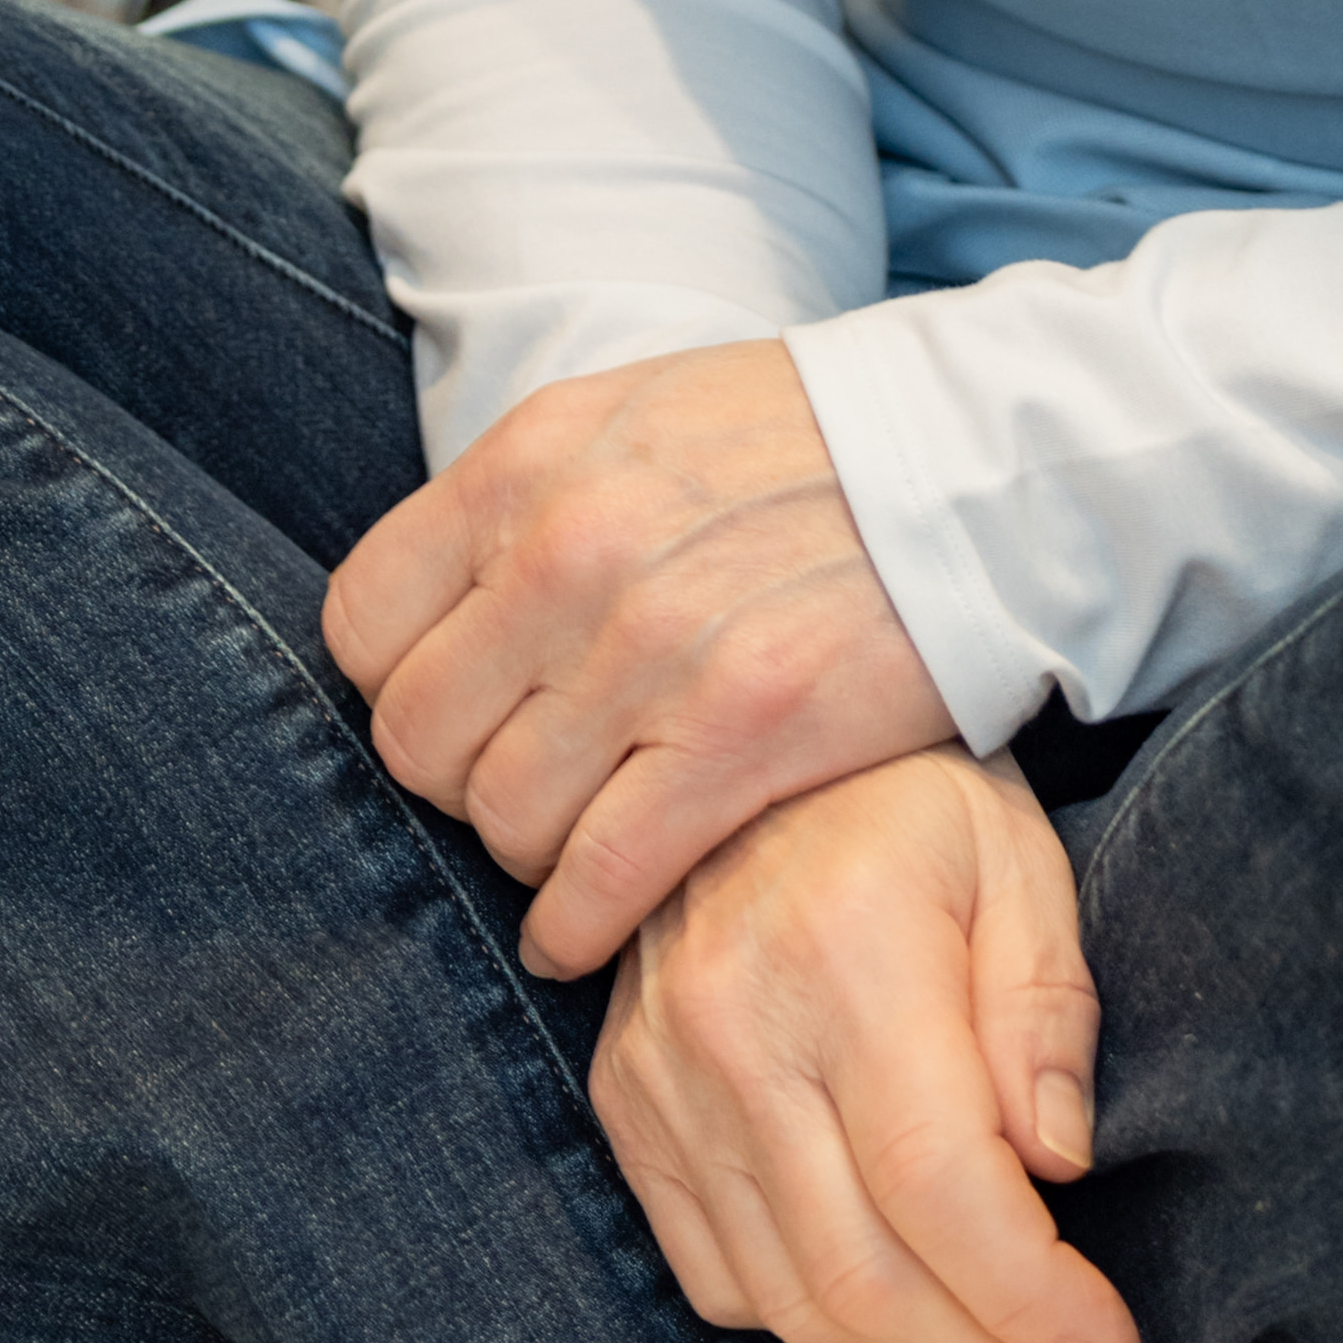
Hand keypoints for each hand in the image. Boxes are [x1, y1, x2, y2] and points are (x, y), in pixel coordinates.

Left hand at [323, 337, 954, 976]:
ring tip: (574, 842)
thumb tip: (434, 609)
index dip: (398, 685)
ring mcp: (653, 652)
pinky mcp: (741, 739)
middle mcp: (571, 553)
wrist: (980, 463)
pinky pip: (596, 879)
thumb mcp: (633, 417)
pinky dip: (576, 926)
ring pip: (501, 820)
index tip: (458, 705)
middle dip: (457, 781)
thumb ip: (523, 501)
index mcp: (530, 464)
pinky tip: (591, 925)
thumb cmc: (802, 444)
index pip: (362, 625)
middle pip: (418, 740)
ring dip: (528, 853)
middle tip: (518, 784)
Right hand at [593, 749, 1141, 1342]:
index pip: (940, 1186)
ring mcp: (662, 1077)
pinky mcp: (626, 1108)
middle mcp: (734, 1027)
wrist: (747, 749)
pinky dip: (810, 1316)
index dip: (1031, 1302)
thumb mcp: (1018, 858)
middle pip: (862, 1272)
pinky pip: (716, 1274)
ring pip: (787, 1295)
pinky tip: (892, 1298)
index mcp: (849, 952)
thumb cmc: (911, 801)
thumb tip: (1056, 1167)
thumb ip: (1044, 1011)